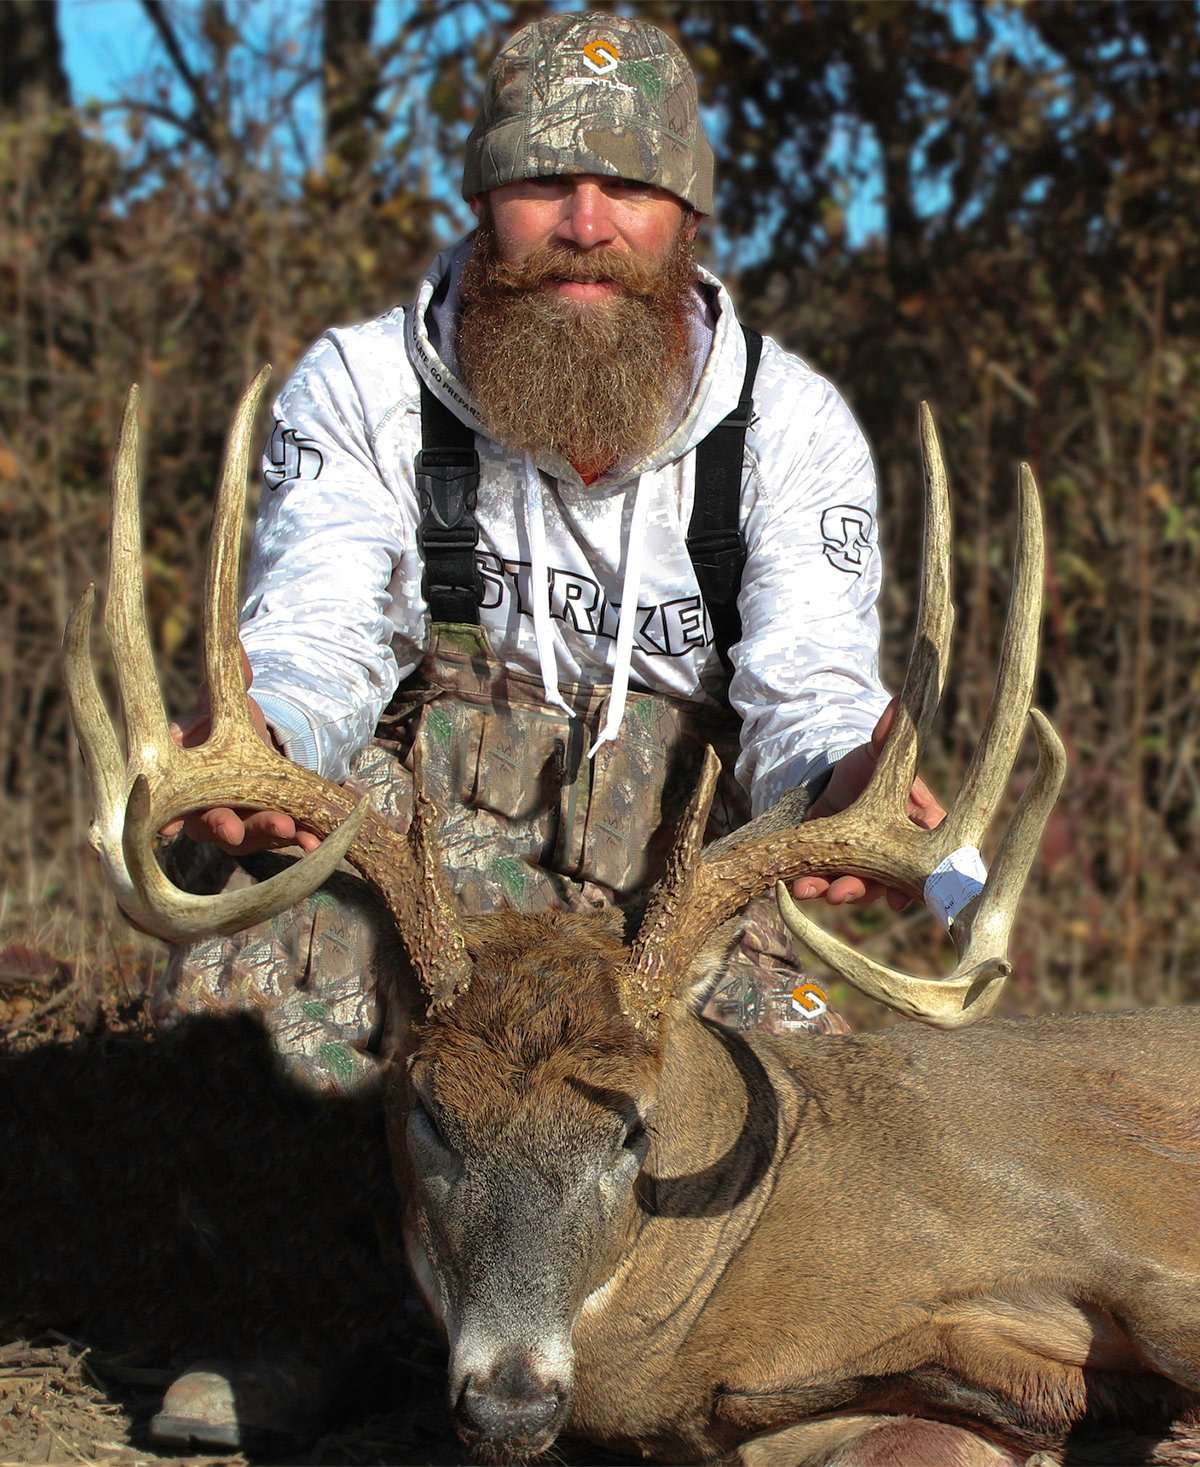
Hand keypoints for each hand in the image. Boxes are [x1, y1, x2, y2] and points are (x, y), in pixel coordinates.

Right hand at [160, 644, 321, 856]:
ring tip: (295, 832)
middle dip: (225, 828)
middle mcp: (204, 808)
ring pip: (249, 837)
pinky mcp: (269, 831)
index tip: (168, 829)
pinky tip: (316, 841)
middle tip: (234, 829)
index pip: (169, 802)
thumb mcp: (228, 704)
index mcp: (184, 779)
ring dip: (269, 835)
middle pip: (211, 824)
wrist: (259, 748)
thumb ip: (230, 681)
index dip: (167, 817)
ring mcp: (238, 824)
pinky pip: (282, 839)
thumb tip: (237, 647)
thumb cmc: (229, 727)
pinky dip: (299, 840)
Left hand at [790, 699, 944, 909]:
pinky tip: (794, 885)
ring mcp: (868, 868)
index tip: (898, 898)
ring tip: (806, 889)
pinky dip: (812, 885)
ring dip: (831, 891)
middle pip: (886, 882)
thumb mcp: (877, 754)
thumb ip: (887, 738)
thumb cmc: (869, 769)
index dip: (914, 881)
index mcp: (918, 829)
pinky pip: (828, 883)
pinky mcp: (838, 868)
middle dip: (862, 890)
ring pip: (856, 888)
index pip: (926, 860)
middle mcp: (897, 857)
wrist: (837, 782)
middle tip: (840, 893)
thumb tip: (895, 704)